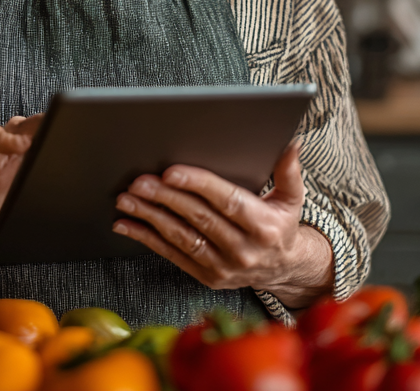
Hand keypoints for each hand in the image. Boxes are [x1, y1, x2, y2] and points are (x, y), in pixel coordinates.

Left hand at [112, 142, 333, 308]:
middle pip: (198, 218)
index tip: (171, 172)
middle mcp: (244, 250)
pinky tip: (126, 225)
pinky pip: (172, 255)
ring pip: (181, 238)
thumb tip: (291, 142)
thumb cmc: (281, 224)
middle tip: (139, 181)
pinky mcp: (207, 277)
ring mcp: (224, 267)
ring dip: (150, 217)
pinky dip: (147, 239)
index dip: (198, 185)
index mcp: (264, 226)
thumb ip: (288, 171)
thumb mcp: (292, 198)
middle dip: (166, 198)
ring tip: (127, 199)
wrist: (283, 270)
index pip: (226, 201)